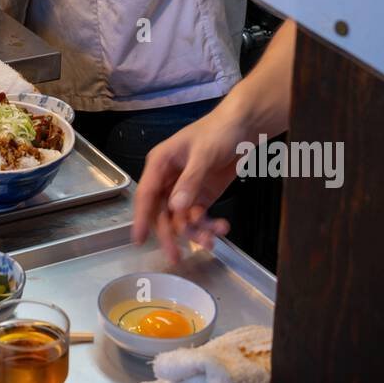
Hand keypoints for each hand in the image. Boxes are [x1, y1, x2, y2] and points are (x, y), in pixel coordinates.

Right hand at [132, 110, 240, 261]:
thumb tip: (175, 208)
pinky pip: (199, 217)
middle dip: (171, 234)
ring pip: (182, 219)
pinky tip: (221, 228)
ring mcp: (186, 189)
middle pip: (162, 213)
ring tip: (212, 239)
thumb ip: (189, 181)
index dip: (140, 218)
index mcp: (160, 164)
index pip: (146, 194)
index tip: (138, 240)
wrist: (245, 126)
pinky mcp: (202, 196)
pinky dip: (208, 226)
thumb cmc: (219, 131)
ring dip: (195, 232)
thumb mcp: (203, 154)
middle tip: (176, 256)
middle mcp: (169, 179)